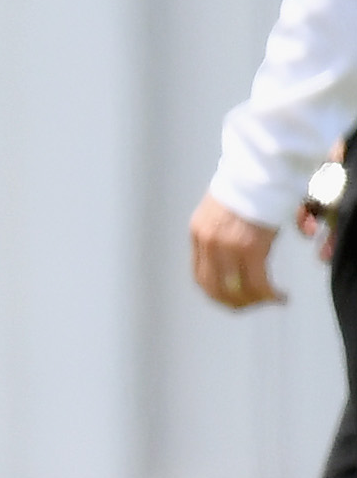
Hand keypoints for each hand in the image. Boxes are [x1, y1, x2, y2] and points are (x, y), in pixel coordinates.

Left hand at [192, 192, 286, 310]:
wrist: (258, 172)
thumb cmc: (246, 190)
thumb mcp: (222, 213)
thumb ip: (222, 237)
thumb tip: (233, 262)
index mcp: (198, 233)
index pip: (200, 276)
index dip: (216, 294)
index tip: (233, 300)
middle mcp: (208, 242)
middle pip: (215, 288)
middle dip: (234, 303)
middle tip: (252, 305)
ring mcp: (227, 246)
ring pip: (237, 289)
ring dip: (254, 301)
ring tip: (269, 300)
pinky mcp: (250, 247)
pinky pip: (258, 282)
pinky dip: (269, 294)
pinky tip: (280, 296)